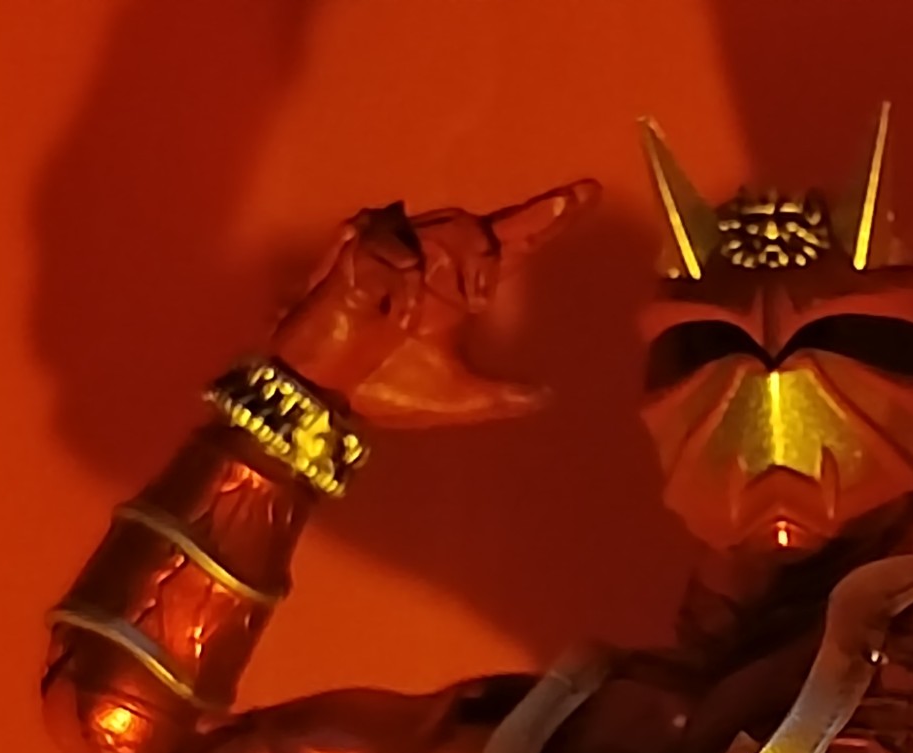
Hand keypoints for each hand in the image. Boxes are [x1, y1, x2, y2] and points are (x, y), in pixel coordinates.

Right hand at [267, 179, 598, 428]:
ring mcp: (396, 254)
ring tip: (420, 315)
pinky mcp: (358, 254)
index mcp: (460, 287)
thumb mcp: (462, 397)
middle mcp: (433, 262)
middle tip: (470, 302)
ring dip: (446, 265)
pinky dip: (399, 278)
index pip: (514, 240)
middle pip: (478, 228)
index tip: (586, 192)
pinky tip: (393, 313)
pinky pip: (393, 244)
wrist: (326, 400)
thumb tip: (550, 396)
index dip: (549, 215)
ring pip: (446, 227)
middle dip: (482, 260)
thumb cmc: (386, 390)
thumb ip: (506, 396)